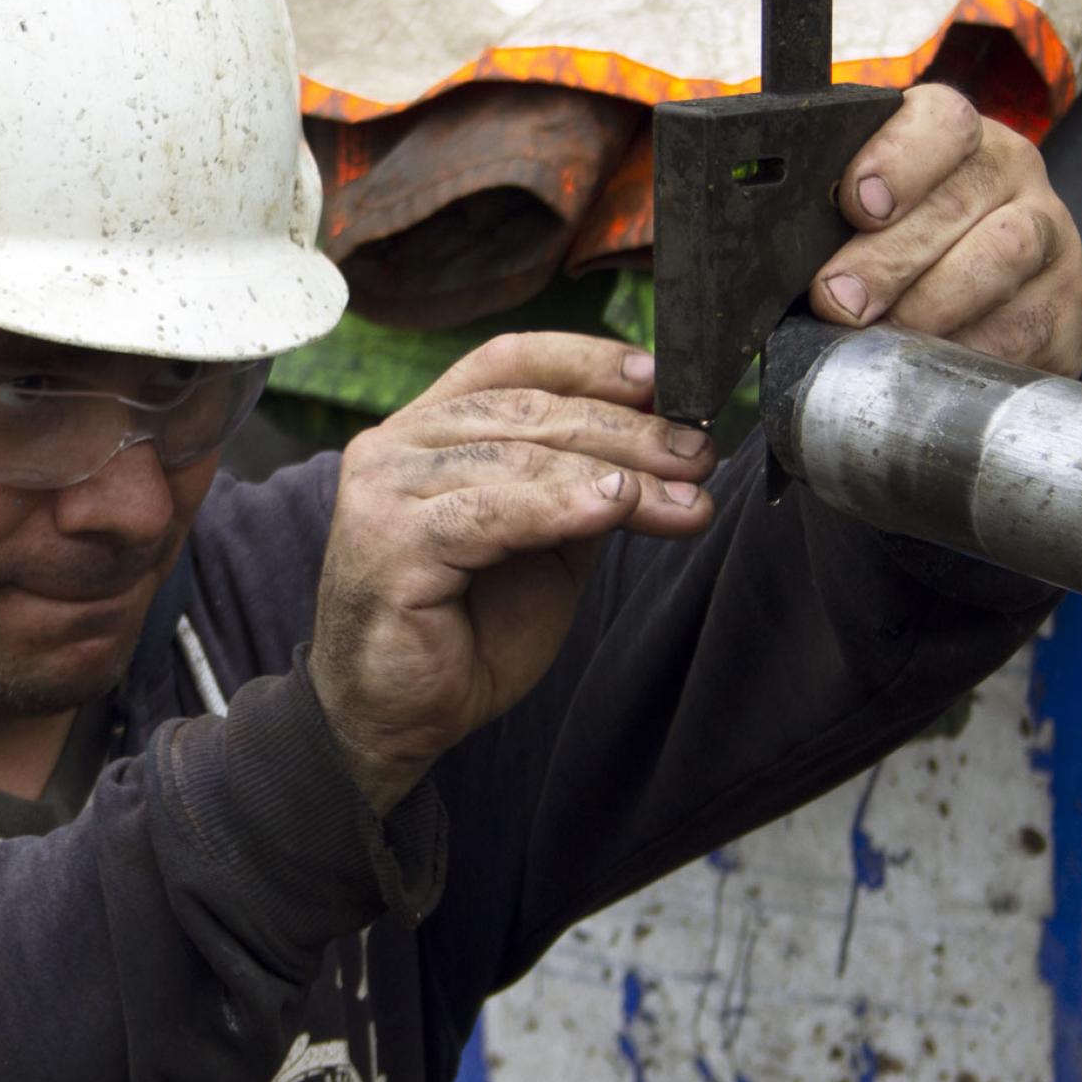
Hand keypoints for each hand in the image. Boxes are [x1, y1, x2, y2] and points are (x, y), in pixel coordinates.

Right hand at [310, 334, 716, 809]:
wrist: (396, 720)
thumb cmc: (465, 634)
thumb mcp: (544, 547)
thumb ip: (581, 489)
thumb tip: (663, 443)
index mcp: (427, 431)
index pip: (508, 362)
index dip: (587, 361)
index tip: (662, 379)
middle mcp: (394, 446)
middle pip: (526, 410)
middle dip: (626, 429)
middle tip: (697, 454)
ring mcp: (385, 490)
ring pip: (518, 458)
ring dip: (615, 474)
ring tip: (681, 497)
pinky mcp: (389, 543)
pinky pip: (491, 514)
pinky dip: (560, 507)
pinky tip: (616, 508)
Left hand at [810, 86, 1081, 375]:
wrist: (990, 304)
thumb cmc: (903, 249)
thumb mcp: (863, 218)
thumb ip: (830, 221)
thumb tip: (782, 258)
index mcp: (957, 138)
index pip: (942, 121)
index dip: (898, 159)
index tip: (857, 205)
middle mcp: (1012, 173)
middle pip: (962, 200)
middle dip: (889, 258)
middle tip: (838, 300)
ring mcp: (1051, 236)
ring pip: (1003, 256)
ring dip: (931, 303)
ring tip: (884, 335)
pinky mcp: (1068, 304)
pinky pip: (1024, 328)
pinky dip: (969, 350)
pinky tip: (933, 362)